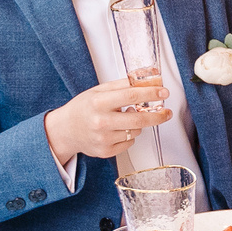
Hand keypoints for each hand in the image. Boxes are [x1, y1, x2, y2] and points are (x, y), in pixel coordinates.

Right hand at [45, 78, 174, 164]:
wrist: (65, 130)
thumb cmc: (83, 108)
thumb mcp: (98, 91)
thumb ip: (122, 85)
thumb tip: (146, 79)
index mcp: (98, 102)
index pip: (131, 96)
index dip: (151, 93)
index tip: (164, 92)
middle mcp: (100, 121)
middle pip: (139, 119)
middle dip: (157, 115)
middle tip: (166, 112)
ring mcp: (103, 138)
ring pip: (135, 131)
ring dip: (138, 124)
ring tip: (125, 118)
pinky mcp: (105, 151)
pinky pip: (129, 143)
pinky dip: (129, 135)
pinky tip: (118, 130)